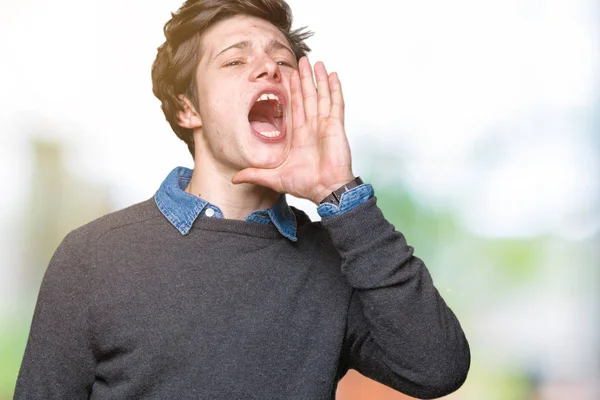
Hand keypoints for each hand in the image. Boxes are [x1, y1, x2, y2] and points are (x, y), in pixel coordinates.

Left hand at [232, 57, 354, 204]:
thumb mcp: (274, 178)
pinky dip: (335, 89)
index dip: (291, 91)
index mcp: (299, 135)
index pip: (294, 107)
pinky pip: (336, 104)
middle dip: (304, 78)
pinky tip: (333, 75)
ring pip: (321, 96)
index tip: (287, 76)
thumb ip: (254, 174)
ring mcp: (325, 125)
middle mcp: (312, 127)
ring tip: (315, 62)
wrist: (325, 191)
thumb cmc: (305, 185)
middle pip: (307, 96)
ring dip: (318, 79)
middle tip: (300, 60)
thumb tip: (234, 179)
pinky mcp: (335, 126)